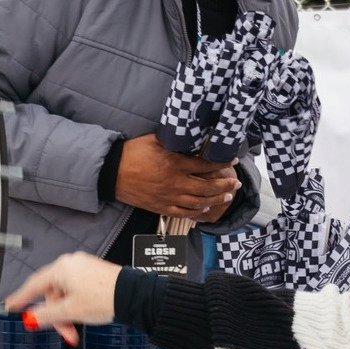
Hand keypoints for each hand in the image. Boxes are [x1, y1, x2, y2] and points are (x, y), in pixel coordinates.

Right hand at [3, 252, 120, 345]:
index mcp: (61, 268)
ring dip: (68, 313)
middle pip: (52, 294)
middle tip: (66, 332)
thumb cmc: (105, 298)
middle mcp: (71, 264)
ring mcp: (84, 268)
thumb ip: (46, 315)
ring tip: (78, 328)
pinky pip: (77, 291)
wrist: (132, 296)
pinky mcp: (94, 274)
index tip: (11, 305)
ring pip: (65, 295)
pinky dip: (77, 305)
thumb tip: (31, 318)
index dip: (21, 298)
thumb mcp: (69, 311)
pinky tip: (85, 315)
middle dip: (57, 316)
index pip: (34, 284)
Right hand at [115, 134, 239, 221]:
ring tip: (226, 197)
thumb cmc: (133, 153)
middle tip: (236, 184)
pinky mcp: (160, 207)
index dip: (222, 164)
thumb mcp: (156, 140)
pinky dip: (196, 212)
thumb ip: (175, 141)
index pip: (206, 165)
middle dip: (225, 185)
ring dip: (215, 200)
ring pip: (199, 202)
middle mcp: (176, 183)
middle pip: (207, 187)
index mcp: (176, 164)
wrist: (112, 172)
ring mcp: (169, 197)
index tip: (233, 161)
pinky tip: (205, 210)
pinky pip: (183, 212)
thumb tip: (191, 135)